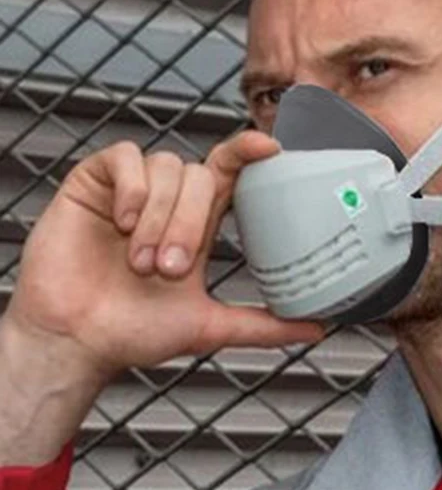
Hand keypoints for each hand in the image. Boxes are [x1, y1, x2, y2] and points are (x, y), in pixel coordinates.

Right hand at [4, 130, 323, 379]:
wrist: (76, 341)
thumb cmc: (133, 333)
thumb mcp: (210, 327)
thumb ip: (263, 325)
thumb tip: (317, 328)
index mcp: (195, 227)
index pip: (229, 176)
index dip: (248, 154)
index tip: (271, 148)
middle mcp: (166, 203)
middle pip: (201, 177)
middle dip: (189, 223)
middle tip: (170, 269)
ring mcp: (130, 191)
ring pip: (166, 168)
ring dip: (159, 217)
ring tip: (141, 262)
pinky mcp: (94, 183)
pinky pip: (125, 158)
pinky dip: (131, 189)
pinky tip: (121, 222)